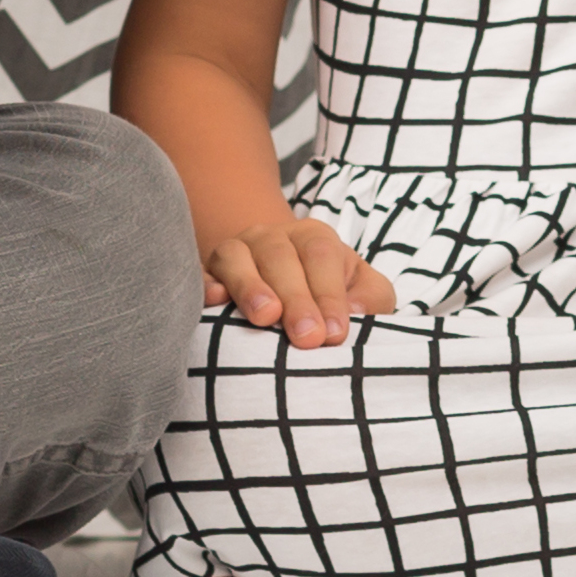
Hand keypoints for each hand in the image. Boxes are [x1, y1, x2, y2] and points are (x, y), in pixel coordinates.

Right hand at [203, 213, 395, 347]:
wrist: (279, 282)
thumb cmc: (328, 294)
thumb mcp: (362, 291)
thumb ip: (371, 298)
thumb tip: (357, 313)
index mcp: (314, 238)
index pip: (321, 255)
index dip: (329, 293)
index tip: (335, 334)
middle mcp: (273, 238)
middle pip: (281, 257)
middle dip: (296, 298)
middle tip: (307, 338)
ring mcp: (237, 252)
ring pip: (238, 258)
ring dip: (251, 287)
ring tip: (266, 317)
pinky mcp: (209, 274)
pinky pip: (204, 275)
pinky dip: (208, 286)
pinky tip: (215, 302)